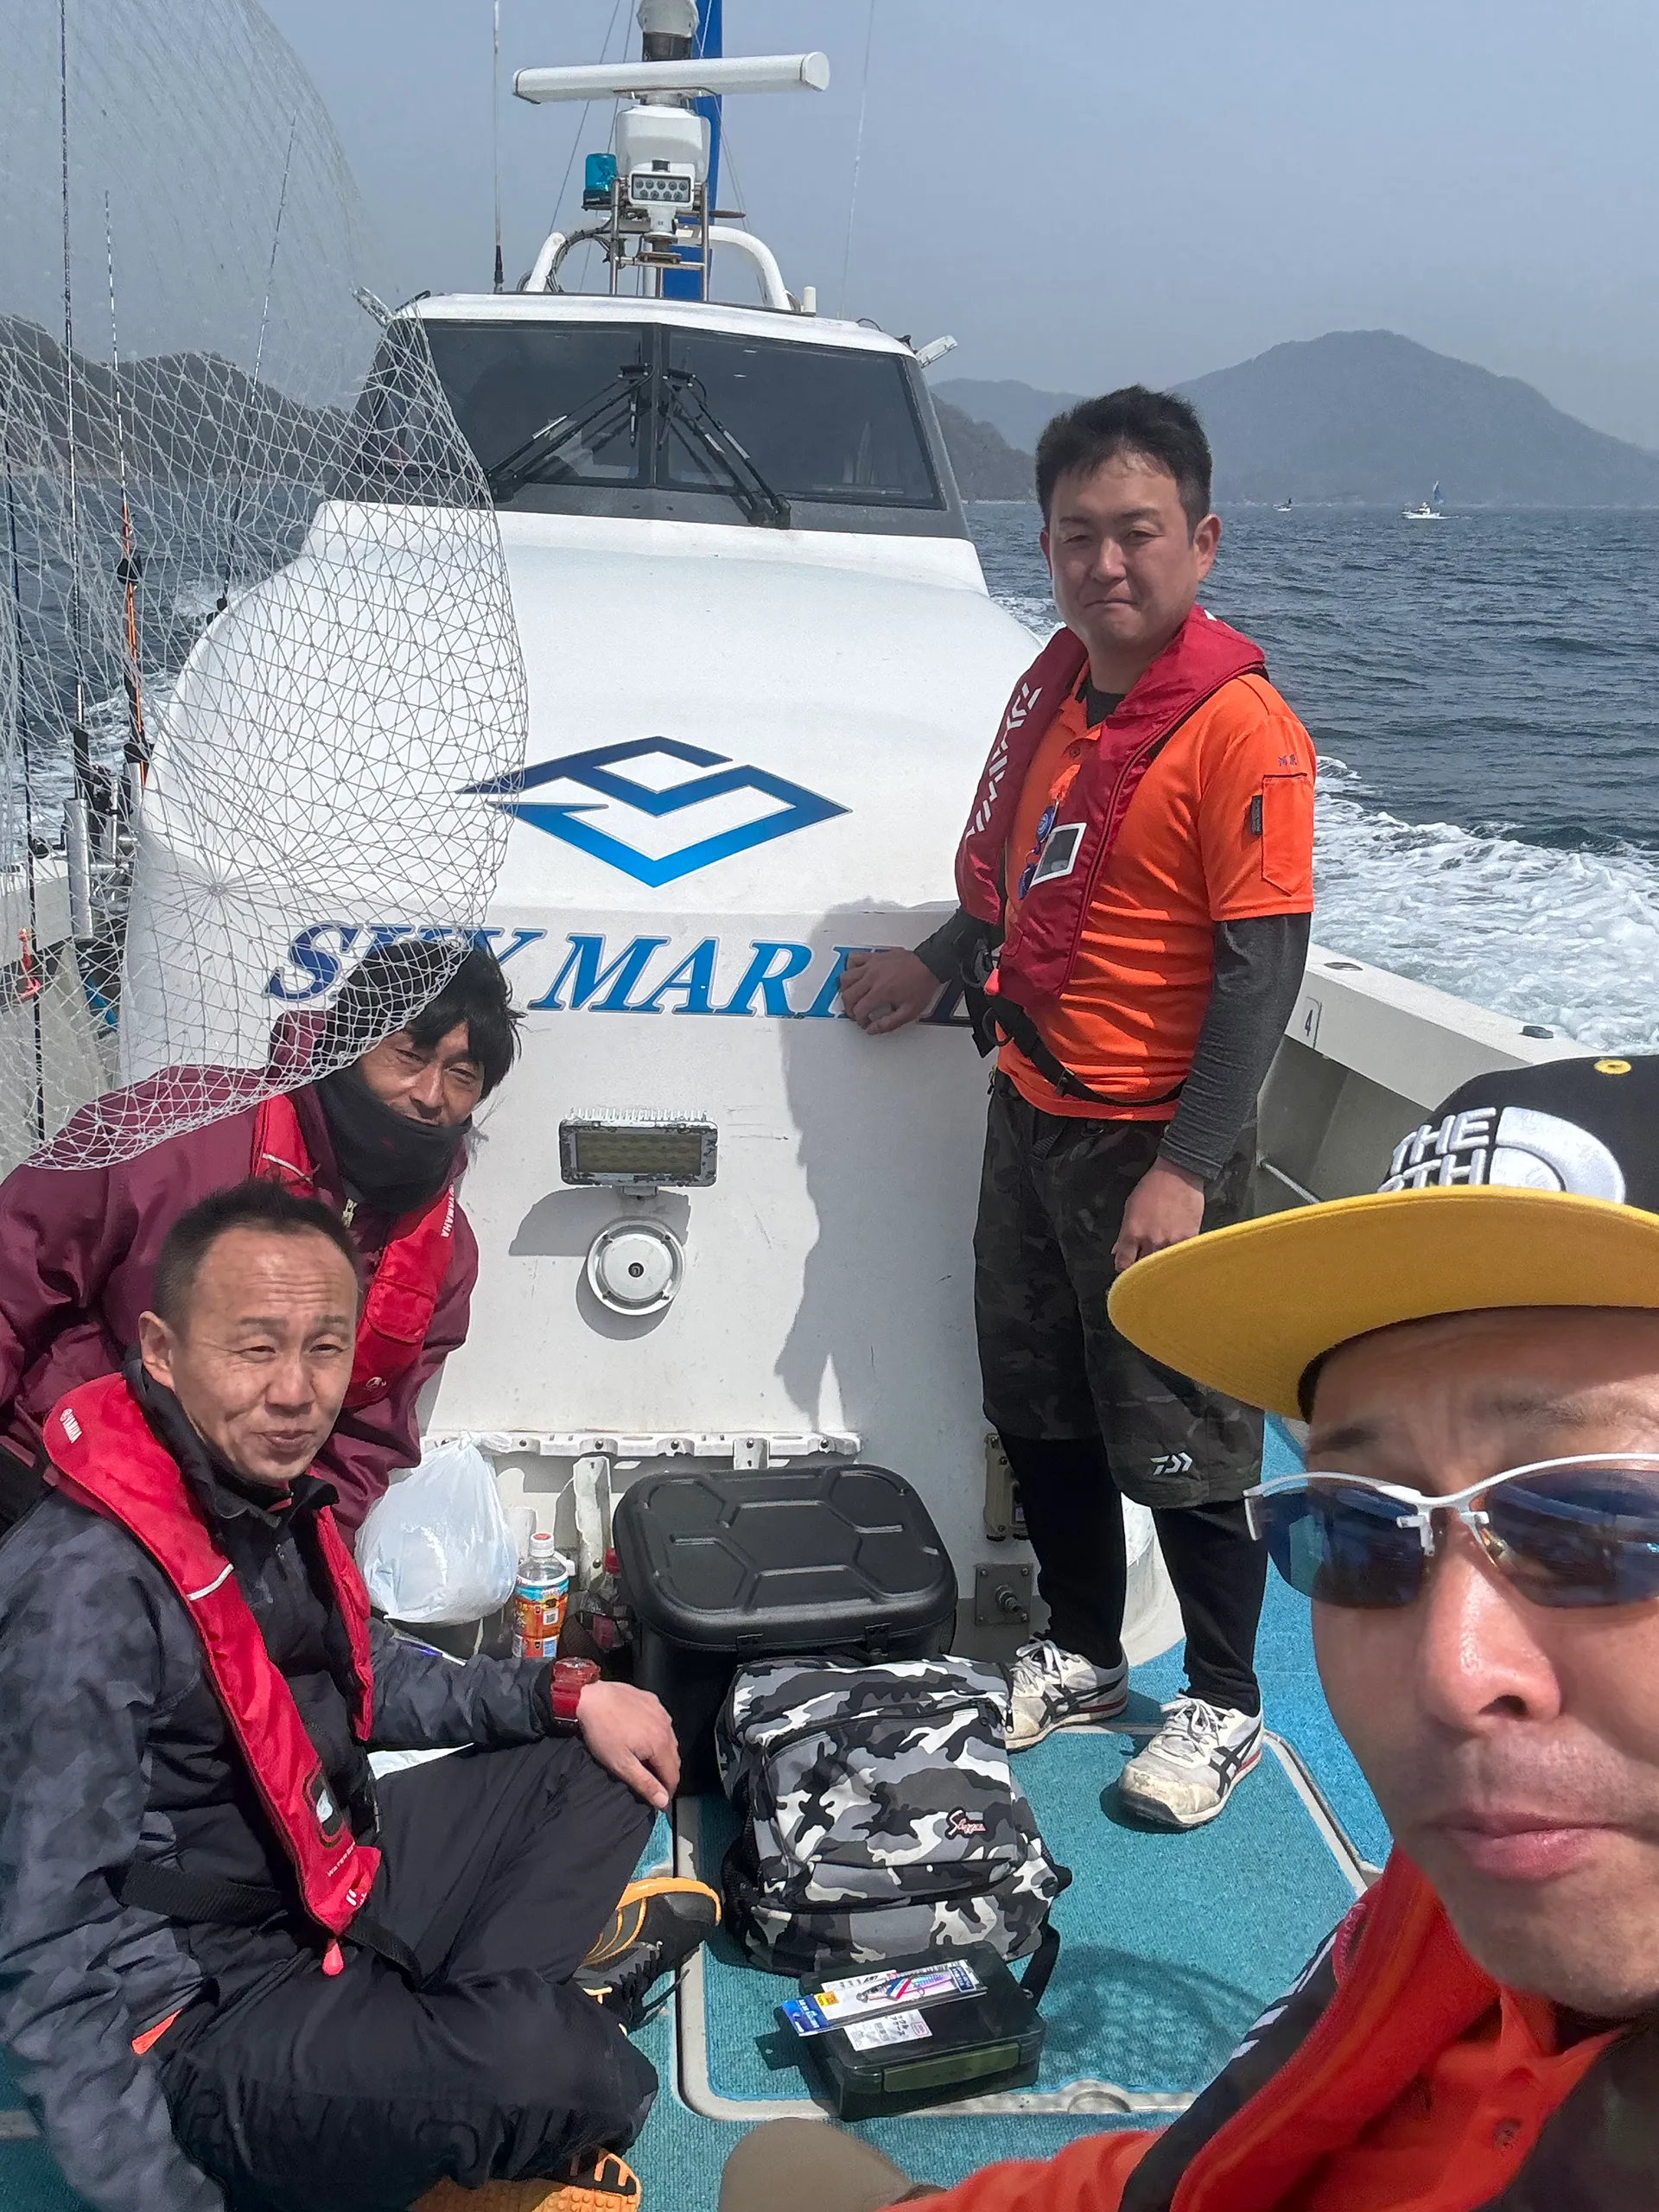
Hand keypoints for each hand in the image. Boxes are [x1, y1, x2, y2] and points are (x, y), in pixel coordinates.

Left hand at [574, 1680, 679, 1809]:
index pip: (673, 1775)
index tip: (658, 1800)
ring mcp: (660, 1711)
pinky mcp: (652, 1700)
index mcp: (661, 1744)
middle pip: (674, 1758)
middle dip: (666, 1773)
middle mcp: (666, 1726)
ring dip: (663, 1753)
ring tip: (647, 1760)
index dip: (667, 1791)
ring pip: (670, 1739)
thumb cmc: (602, 1732)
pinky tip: (644, 1735)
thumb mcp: (621, 1764)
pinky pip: (662, 1721)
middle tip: (652, 1782)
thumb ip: (645, 1783)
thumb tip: (663, 1801)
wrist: (590, 1698)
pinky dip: (658, 1733)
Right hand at [838, 949, 942, 1033]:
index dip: (860, 1020)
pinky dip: (850, 967)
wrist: (930, 965)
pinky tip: (855, 974)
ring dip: (846, 990)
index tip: (865, 1022)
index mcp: (881, 991)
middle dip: (849, 1009)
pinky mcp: (874, 956)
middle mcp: (873, 977)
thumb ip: (888, 1024)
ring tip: (853, 996)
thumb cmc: (922, 984)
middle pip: (848, 995)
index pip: (859, 1010)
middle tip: (856, 1013)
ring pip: (845, 977)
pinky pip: (853, 958)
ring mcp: (872, 965)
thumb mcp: (909, 1012)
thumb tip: (873, 1029)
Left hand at [1111, 1158, 1206, 1271]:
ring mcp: (1172, 1242)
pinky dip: (1178, 1257)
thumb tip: (1116, 1251)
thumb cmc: (1152, 1187)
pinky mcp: (1189, 1239)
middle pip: (1144, 1269)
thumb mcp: (1130, 1206)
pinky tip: (1177, 1252)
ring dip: (1162, 1265)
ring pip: (1164, 1266)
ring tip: (1162, 1258)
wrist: (1179, 1173)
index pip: (1124, 1264)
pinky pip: (1181, 1257)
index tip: (1128, 1265)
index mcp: (1133, 1233)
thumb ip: (1123, 1233)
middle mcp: (1151, 1241)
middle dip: (1142, 1268)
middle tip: (1145, 1263)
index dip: (1125, 1268)